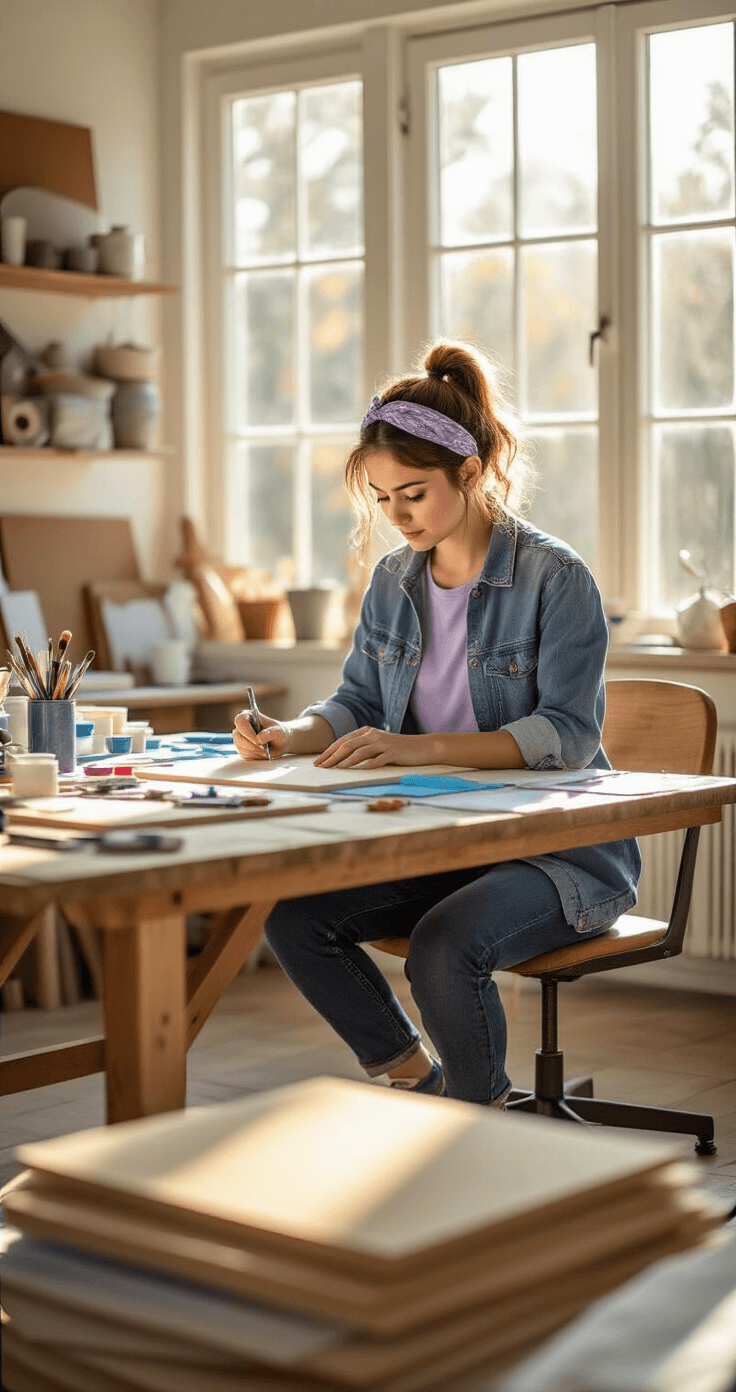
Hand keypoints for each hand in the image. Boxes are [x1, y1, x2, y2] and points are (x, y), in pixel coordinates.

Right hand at [233, 710, 289, 760]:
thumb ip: (270, 733)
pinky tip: (261, 754)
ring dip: (253, 751)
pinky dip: (253, 756)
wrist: (281, 743)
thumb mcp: (279, 731)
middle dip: (251, 745)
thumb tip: (259, 738)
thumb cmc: (279, 733)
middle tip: (264, 749)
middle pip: (238, 736)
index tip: (257, 741)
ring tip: (265, 751)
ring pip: (240, 746)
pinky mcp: (242, 748)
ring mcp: (240, 737)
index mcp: (249, 716)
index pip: (241, 721)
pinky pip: (243, 754)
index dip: (247, 732)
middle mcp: (242, 726)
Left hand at [314, 727, 430, 768]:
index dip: (329, 751)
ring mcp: (383, 743)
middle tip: (320, 767)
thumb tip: (342, 761)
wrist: (423, 747)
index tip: (318, 762)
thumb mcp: (378, 746)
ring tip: (333, 771)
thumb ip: (363, 750)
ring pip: (359, 752)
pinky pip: (376, 760)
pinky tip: (355, 772)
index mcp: (367, 732)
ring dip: (344, 762)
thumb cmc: (398, 750)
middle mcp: (373, 735)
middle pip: (347, 745)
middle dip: (331, 757)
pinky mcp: (393, 753)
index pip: (343, 741)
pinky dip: (364, 766)